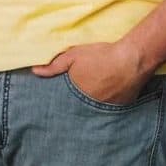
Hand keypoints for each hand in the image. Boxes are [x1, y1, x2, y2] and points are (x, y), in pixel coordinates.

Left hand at [31, 41, 150, 104]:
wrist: (131, 61)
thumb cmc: (101, 56)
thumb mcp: (74, 56)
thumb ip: (54, 65)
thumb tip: (34, 71)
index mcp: (75, 95)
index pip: (63, 104)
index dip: (60, 102)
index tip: (56, 102)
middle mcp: (89, 106)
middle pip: (79, 106)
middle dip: (76, 103)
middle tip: (78, 94)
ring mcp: (105, 110)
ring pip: (94, 108)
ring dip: (92, 102)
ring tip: (94, 92)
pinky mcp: (120, 108)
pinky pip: (109, 108)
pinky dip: (107, 101)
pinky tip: (109, 92)